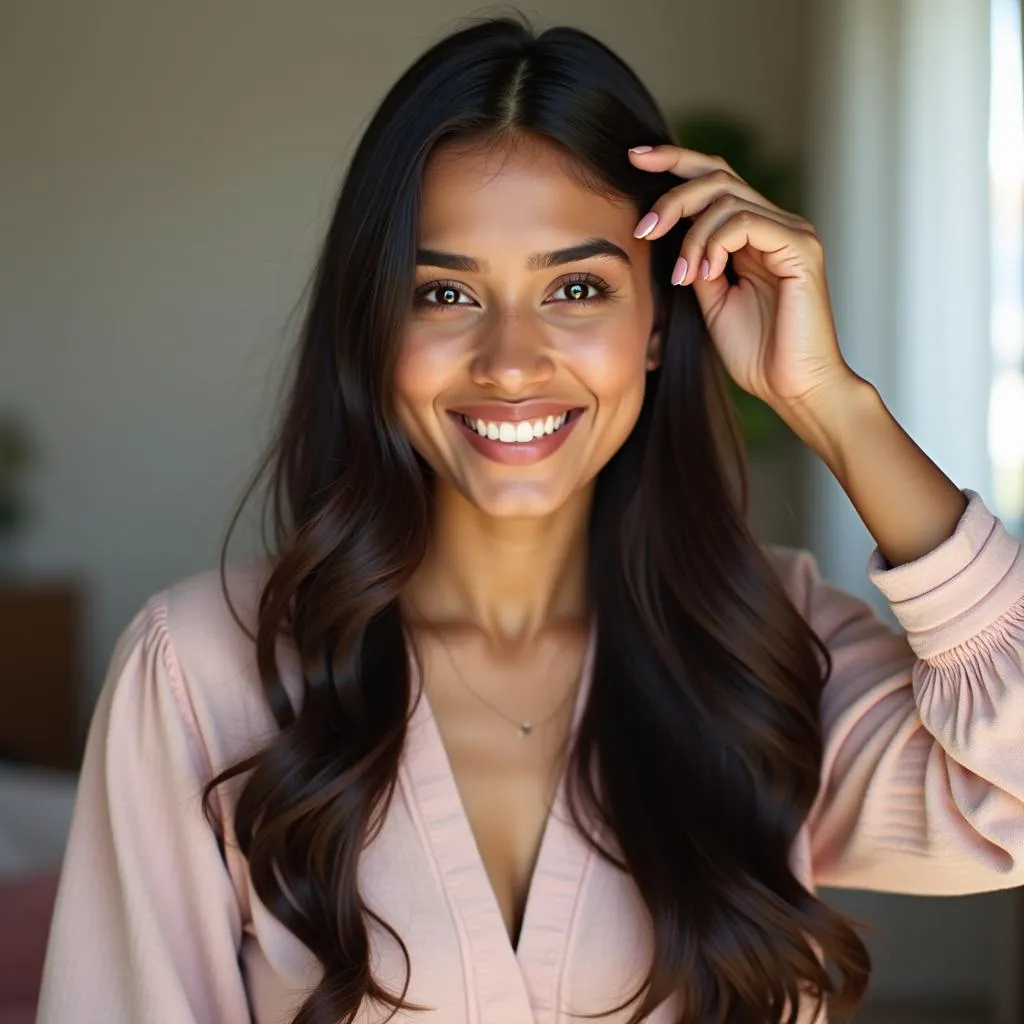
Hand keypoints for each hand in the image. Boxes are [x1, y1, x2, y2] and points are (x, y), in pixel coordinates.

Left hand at [628, 144, 857, 410]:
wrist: (792, 389)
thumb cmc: (757, 353)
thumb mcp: (710, 299)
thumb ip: (696, 260)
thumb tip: (668, 232)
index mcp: (755, 232)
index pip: (714, 178)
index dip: (674, 161)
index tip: (634, 158)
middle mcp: (776, 224)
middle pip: (717, 175)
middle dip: (672, 195)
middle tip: (643, 229)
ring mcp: (792, 233)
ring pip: (726, 198)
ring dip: (690, 234)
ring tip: (682, 275)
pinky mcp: (801, 249)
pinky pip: (746, 222)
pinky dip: (714, 243)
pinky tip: (704, 273)